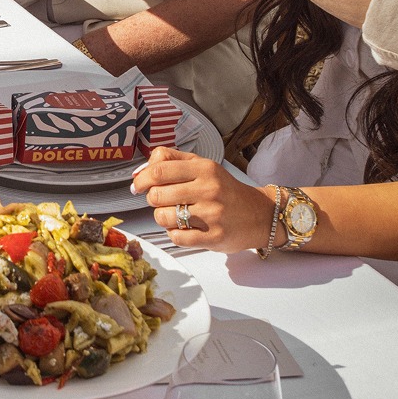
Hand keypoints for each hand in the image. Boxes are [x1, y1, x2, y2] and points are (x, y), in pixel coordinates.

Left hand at [132, 147, 274, 252]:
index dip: (142, 179)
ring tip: (174, 214)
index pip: (159, 170)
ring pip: (163, 217)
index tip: (137, 185)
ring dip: (162, 217)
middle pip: (157, 195)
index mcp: (204, 168)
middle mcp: (209, 190)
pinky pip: (177, 237)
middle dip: (153, 199)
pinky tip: (184, 228)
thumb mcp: (202, 165)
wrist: (259, 214)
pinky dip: (174, 234)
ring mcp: (212, 215)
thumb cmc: (225, 189)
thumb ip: (170, 161)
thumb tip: (139, 171)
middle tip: (161, 200)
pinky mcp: (215, 238)